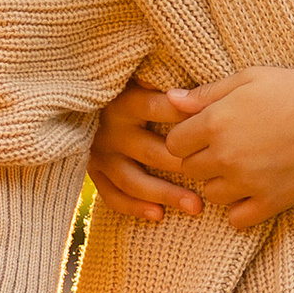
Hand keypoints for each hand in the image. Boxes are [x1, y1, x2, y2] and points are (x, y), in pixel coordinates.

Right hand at [88, 70, 204, 223]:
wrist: (79, 102)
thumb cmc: (126, 88)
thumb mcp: (139, 78)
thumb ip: (161, 80)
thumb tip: (191, 90)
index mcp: (125, 101)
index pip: (157, 108)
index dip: (185, 116)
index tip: (215, 127)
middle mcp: (111, 128)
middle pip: (151, 151)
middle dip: (183, 166)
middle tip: (214, 177)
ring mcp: (100, 153)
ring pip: (133, 180)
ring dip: (165, 194)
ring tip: (196, 206)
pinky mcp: (92, 171)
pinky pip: (112, 195)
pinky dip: (134, 207)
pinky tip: (159, 214)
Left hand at [161, 67, 293, 229]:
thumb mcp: (249, 77)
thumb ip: (207, 92)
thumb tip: (170, 100)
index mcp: (217, 122)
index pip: (173, 143)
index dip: (185, 137)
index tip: (203, 132)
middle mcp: (227, 155)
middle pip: (189, 169)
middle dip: (201, 158)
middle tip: (226, 146)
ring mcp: (249, 182)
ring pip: (210, 194)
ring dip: (219, 182)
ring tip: (241, 166)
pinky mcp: (272, 201)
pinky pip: (237, 219)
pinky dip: (239, 208)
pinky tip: (252, 190)